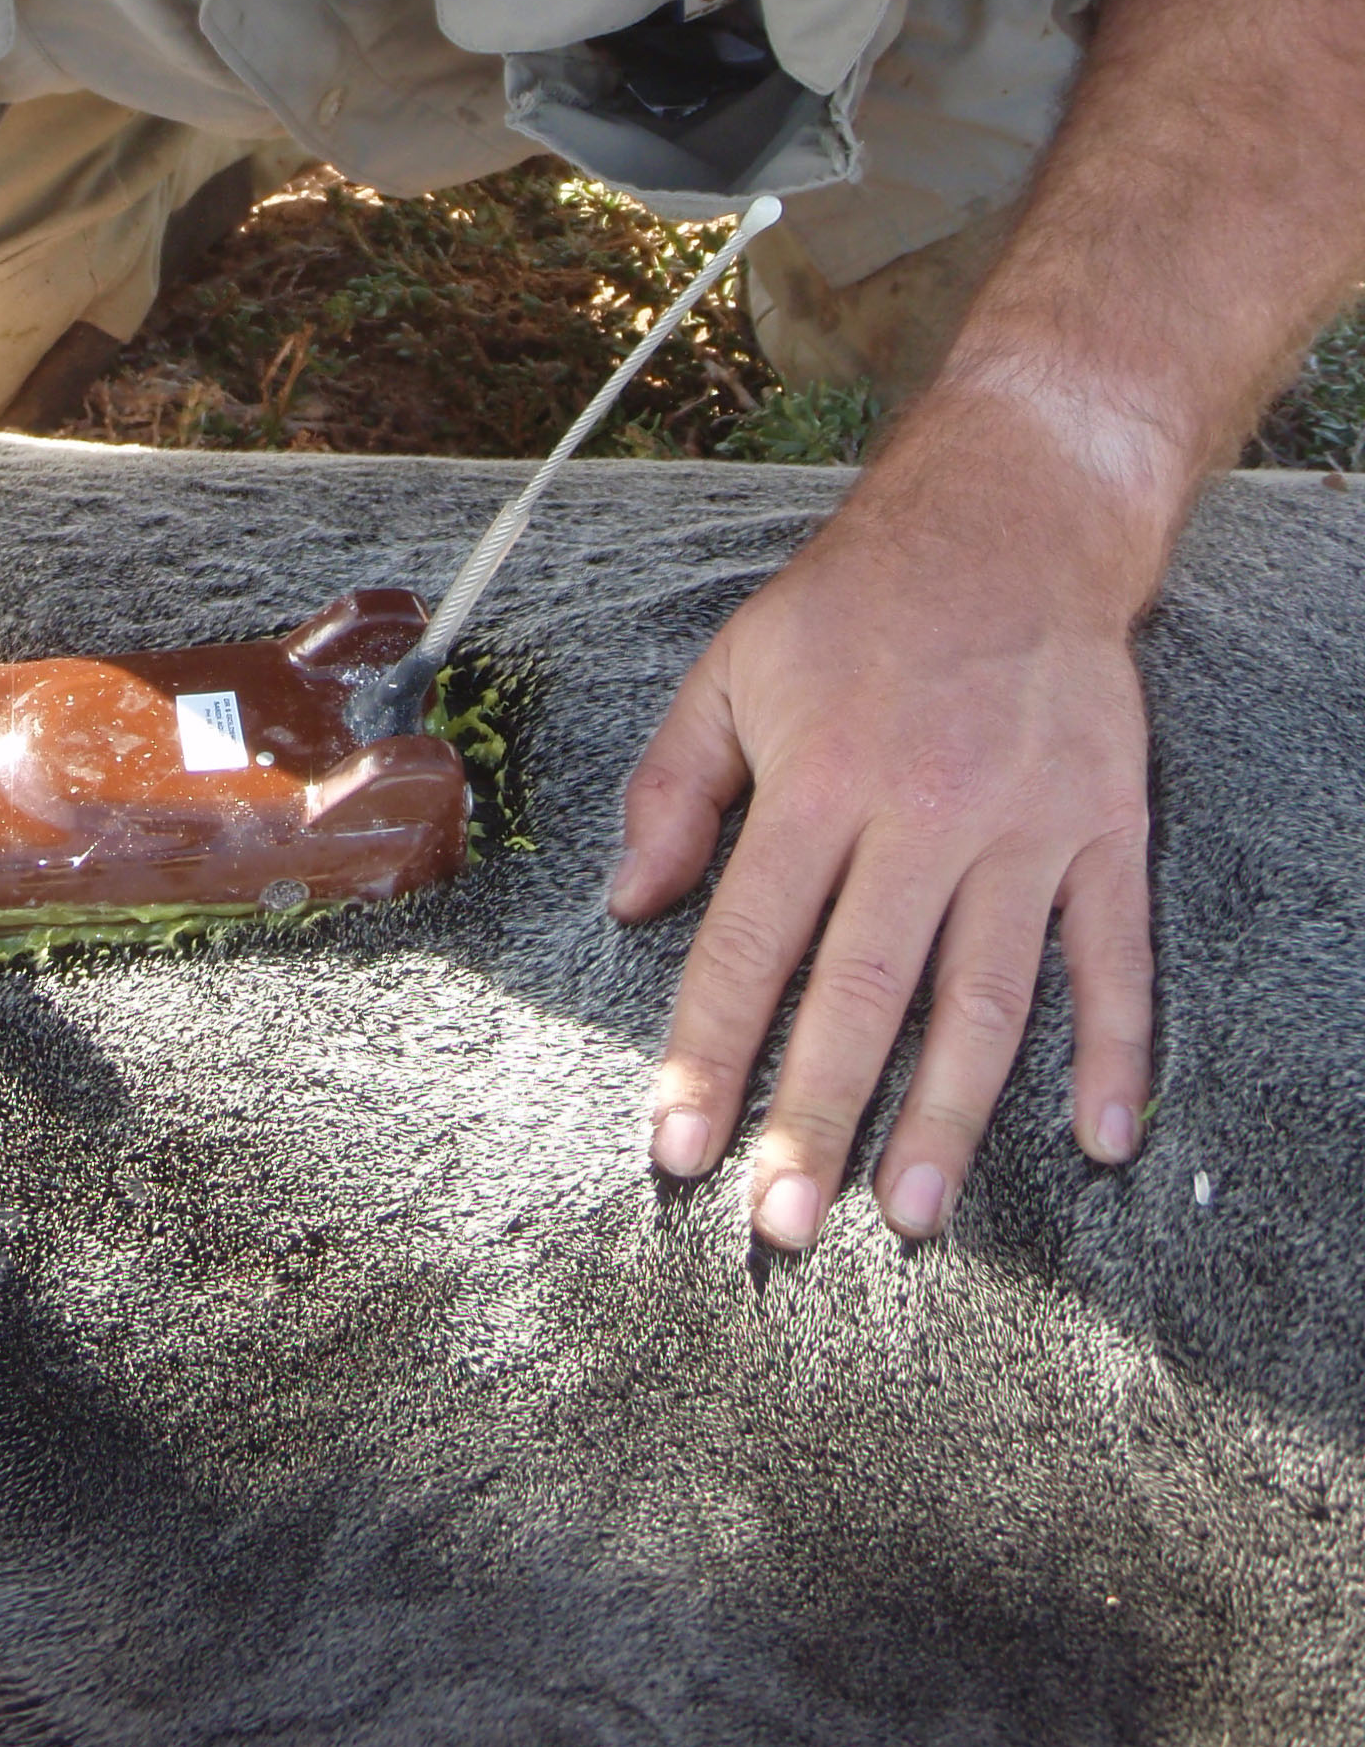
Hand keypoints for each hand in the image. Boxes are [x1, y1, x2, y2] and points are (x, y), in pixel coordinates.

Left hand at [610, 451, 1154, 1245]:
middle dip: (818, 1115)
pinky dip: (1115, 1050)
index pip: (751, 939)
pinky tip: (1102, 1140)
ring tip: (909, 1215)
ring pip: (985, 995)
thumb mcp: (733, 666)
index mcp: (820, 775)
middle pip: (864, 989)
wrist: (1011, 522)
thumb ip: (674, 786)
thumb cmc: (853, 607)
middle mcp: (923, 809)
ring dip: (950, 1113)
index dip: (710, 1049)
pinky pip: (1113, 955)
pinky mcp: (1106, 826)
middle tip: (785, 1224)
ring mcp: (1025, 826)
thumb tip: (631, 904)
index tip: (678, 1146)